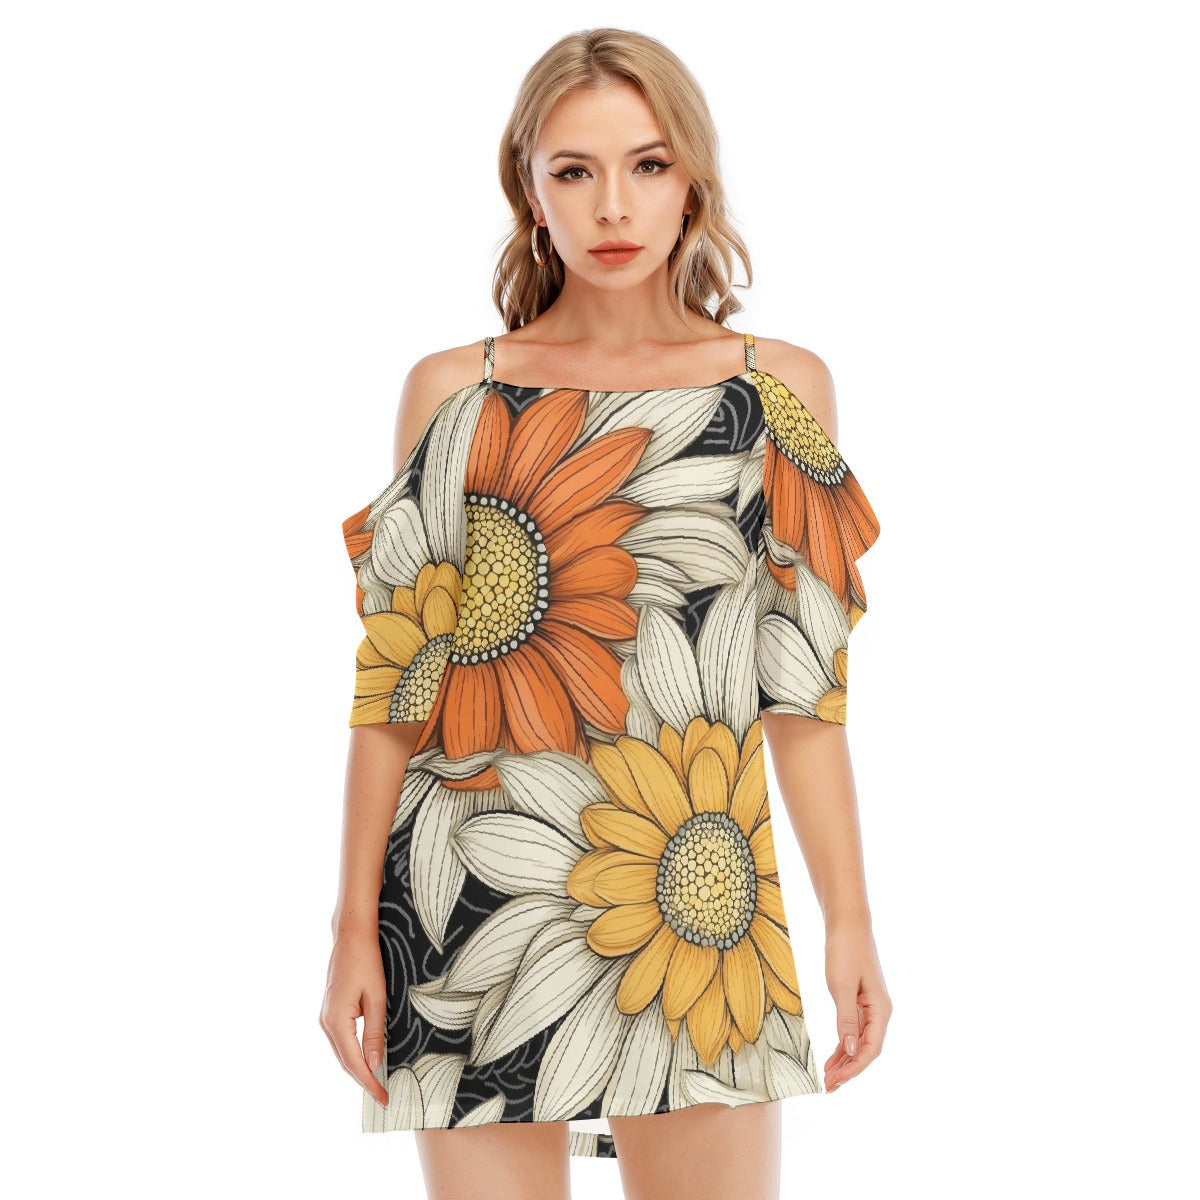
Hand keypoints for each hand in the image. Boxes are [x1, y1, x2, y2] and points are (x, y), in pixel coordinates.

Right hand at [319, 926, 388, 1106]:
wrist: (351, 936)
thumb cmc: (367, 963)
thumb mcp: (377, 998)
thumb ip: (375, 1033)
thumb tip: (374, 1064)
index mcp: (336, 1021)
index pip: (354, 1062)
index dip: (369, 1082)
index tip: (384, 1098)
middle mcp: (326, 1022)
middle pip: (345, 1062)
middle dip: (364, 1080)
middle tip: (384, 1095)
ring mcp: (325, 1017)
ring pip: (342, 1052)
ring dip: (358, 1068)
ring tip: (378, 1082)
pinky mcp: (330, 1011)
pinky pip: (341, 1040)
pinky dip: (353, 1053)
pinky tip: (367, 1058)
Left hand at [822, 919, 890, 1091]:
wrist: (847, 924)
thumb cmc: (845, 951)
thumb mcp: (842, 986)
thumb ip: (846, 1019)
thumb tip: (850, 1050)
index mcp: (881, 1010)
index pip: (871, 1049)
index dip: (854, 1068)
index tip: (835, 1081)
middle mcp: (879, 1012)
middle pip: (866, 1050)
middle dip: (849, 1070)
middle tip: (828, 1087)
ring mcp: (870, 1007)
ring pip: (859, 1042)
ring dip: (845, 1061)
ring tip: (828, 1079)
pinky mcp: (859, 1001)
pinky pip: (853, 1030)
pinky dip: (843, 1045)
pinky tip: (833, 1058)